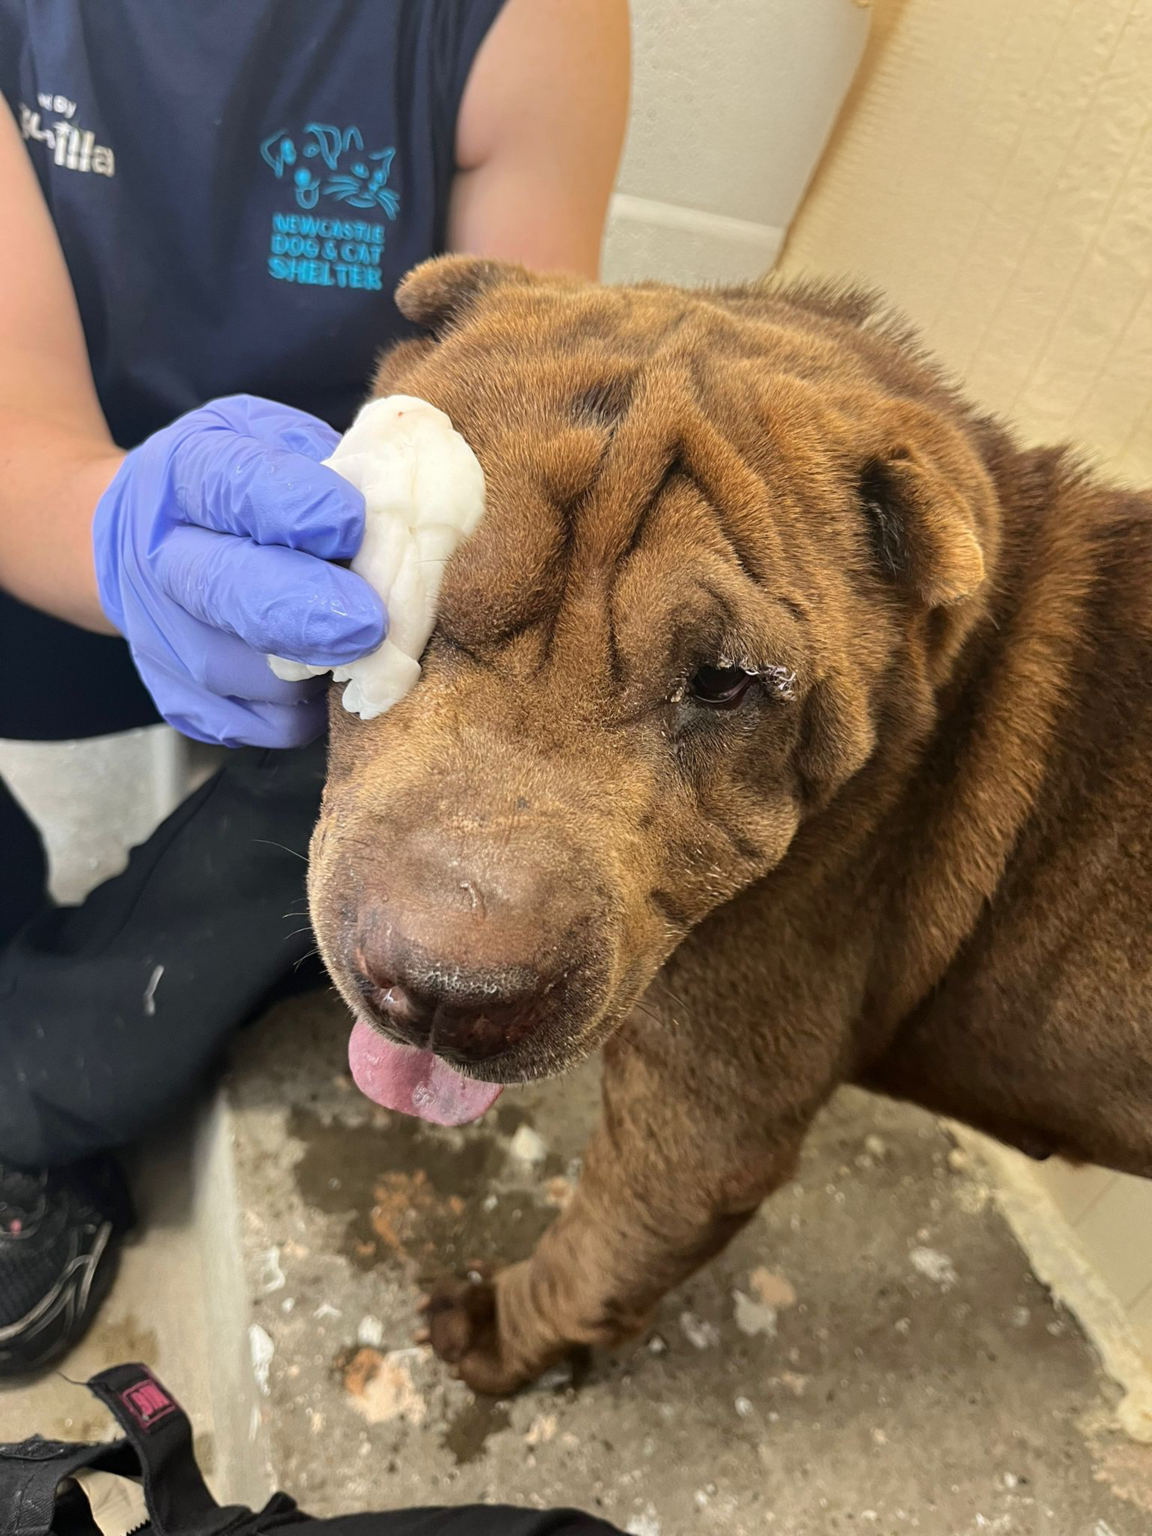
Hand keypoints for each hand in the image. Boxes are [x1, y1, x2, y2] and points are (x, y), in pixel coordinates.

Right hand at [93, 395, 384, 747]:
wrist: (149, 538)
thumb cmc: (241, 485)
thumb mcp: (273, 441)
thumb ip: (328, 466)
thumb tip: (400, 509)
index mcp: (186, 474)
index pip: (237, 489)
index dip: (299, 510)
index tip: (354, 524)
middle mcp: (161, 558)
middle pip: (229, 593)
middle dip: (308, 612)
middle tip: (369, 624)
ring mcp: (161, 635)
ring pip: (245, 673)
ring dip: (316, 671)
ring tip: (363, 649)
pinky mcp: (178, 698)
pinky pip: (253, 723)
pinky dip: (303, 713)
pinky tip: (327, 683)